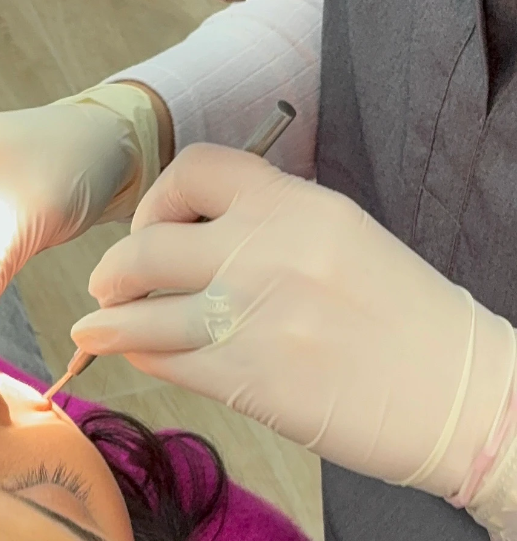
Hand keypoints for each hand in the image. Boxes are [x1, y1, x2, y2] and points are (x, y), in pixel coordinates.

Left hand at [74, 145, 516, 498]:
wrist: (464, 393)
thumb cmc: (401, 311)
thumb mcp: (338, 232)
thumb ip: (265, 221)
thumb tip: (189, 228)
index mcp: (292, 202)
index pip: (192, 168)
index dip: (157, 196)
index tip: (152, 224)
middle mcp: (265, 248)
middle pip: (148, 243)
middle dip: (116, 265)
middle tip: (110, 280)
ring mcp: (254, 314)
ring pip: (142, 308)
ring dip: (109, 317)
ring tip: (96, 324)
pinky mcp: (251, 377)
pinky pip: (166, 358)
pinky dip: (138, 352)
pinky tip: (133, 352)